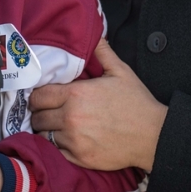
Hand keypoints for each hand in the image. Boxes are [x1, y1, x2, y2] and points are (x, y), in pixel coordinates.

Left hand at [29, 38, 167, 171]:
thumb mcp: (120, 72)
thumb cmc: (137, 103)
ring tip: (55, 126)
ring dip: (46, 130)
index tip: (43, 97)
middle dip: (39, 113)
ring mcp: (74, 140)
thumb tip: (96, 34)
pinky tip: (66, 140)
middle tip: (48, 112)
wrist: (153, 136)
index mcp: (75, 94)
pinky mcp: (79, 158)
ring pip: (43, 135)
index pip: (38, 96)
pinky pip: (55, 152)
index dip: (38, 96)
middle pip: (37, 117)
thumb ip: (102, 52)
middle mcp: (70, 117)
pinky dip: (56, 146)